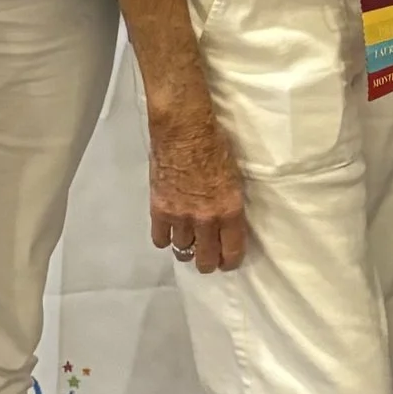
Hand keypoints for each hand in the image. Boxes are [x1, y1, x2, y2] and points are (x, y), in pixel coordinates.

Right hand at [150, 100, 247, 270]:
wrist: (184, 131)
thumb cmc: (214, 145)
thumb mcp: (233, 178)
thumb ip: (227, 203)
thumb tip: (225, 220)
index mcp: (229, 210)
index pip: (231, 250)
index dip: (229, 261)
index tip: (227, 262)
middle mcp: (206, 219)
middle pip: (205, 259)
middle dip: (207, 262)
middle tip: (207, 259)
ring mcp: (180, 217)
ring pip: (182, 250)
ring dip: (186, 248)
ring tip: (187, 242)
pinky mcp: (159, 210)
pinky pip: (160, 239)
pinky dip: (164, 238)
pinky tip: (169, 231)